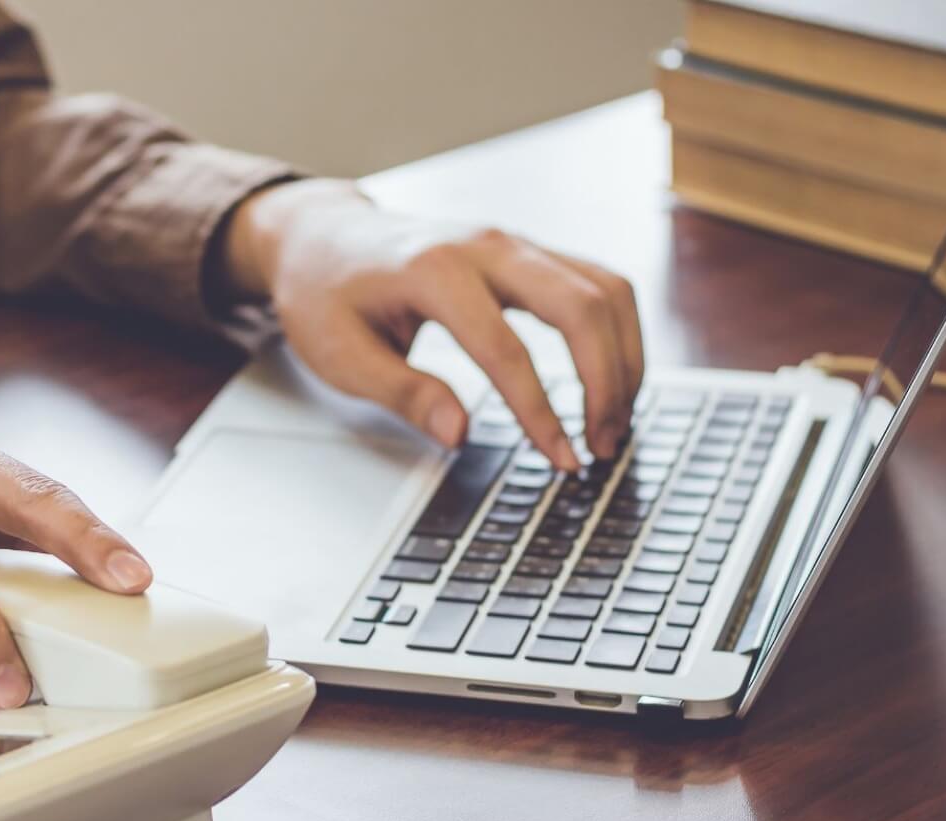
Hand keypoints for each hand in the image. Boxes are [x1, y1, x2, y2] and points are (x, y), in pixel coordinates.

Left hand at [221, 179, 644, 469]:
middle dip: (606, 381)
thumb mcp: (339, 354)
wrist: (322, 236)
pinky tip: (612, 380)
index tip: (561, 458)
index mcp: (433, 271)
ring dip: (624, 358)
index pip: (506, 348)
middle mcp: (485, 246)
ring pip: (604, 289)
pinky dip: (617, 333)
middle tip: (603, 446)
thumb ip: (402, 393)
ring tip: (614, 423)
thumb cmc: (325, 293)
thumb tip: (459, 434)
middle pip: (580, 306)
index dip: (539, 411)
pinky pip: (596, 284)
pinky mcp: (528, 253)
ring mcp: (513, 243)